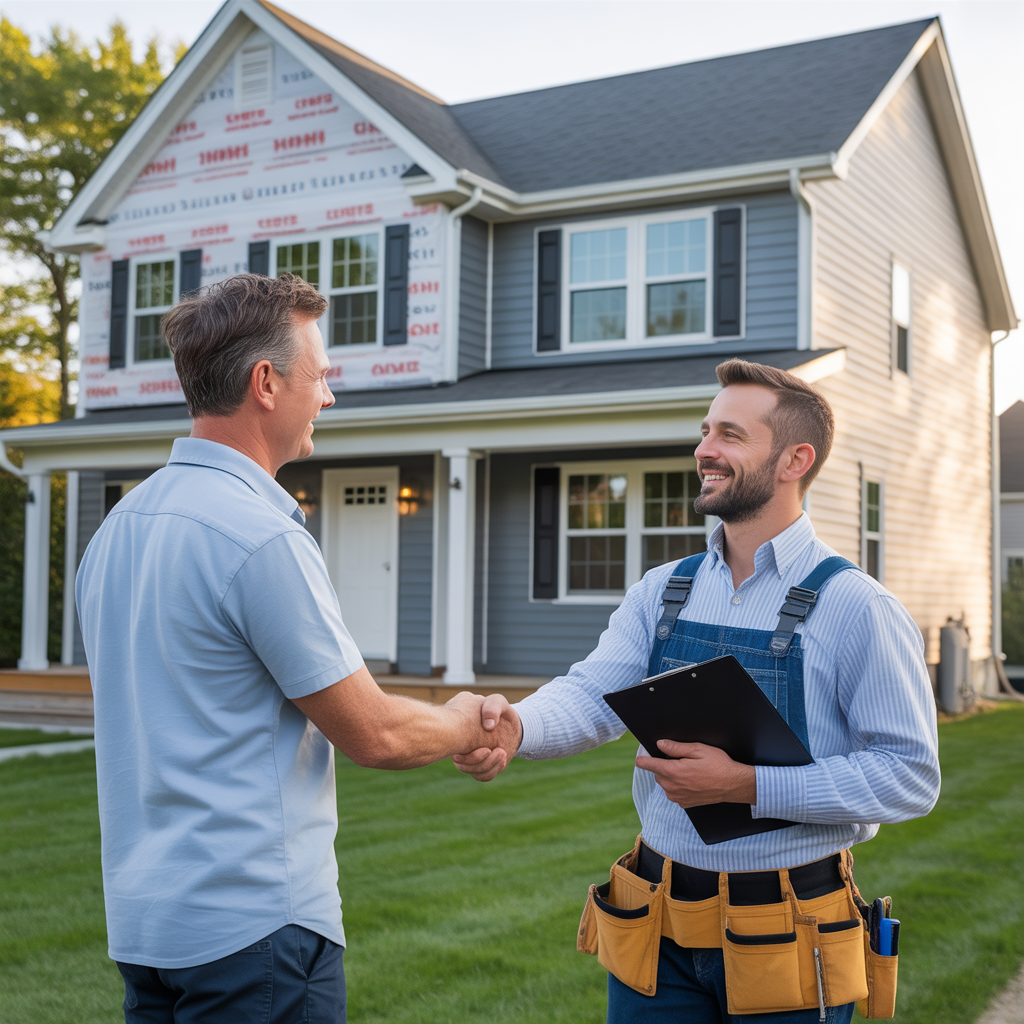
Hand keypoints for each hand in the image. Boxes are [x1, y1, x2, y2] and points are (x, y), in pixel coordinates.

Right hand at [451, 693, 521, 782]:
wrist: (509, 724)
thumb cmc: (499, 710)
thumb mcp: (497, 702)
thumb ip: (493, 707)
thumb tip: (488, 726)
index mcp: (456, 725)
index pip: (447, 738)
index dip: (459, 745)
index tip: (483, 738)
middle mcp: (457, 742)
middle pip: (457, 760)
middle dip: (473, 760)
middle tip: (488, 750)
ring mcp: (467, 756)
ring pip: (469, 770)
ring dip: (485, 764)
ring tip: (501, 752)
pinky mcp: (478, 766)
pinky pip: (481, 776)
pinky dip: (492, 770)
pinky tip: (502, 758)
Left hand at [635, 740, 755, 807]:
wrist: (733, 785)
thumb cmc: (718, 765)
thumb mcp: (698, 750)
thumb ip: (676, 747)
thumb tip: (660, 744)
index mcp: (673, 772)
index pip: (649, 765)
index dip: (643, 759)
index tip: (639, 758)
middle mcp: (672, 787)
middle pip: (657, 773)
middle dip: (663, 765)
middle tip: (679, 759)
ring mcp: (678, 797)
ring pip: (665, 783)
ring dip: (670, 776)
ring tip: (688, 770)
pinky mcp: (685, 803)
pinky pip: (673, 792)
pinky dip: (677, 786)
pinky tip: (691, 780)